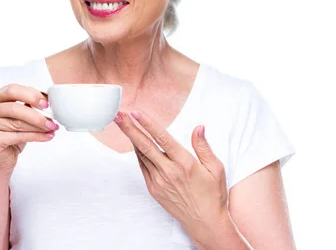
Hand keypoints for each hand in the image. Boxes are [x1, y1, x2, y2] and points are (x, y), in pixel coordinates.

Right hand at [0, 84, 59, 176]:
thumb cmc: (9, 133)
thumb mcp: (18, 115)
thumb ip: (28, 104)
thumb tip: (48, 100)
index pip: (12, 90)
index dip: (31, 95)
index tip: (46, 103)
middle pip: (14, 108)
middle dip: (36, 114)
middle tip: (52, 119)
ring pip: (17, 123)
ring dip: (39, 126)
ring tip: (52, 128)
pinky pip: (18, 136)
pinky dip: (36, 136)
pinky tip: (47, 136)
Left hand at [114, 110, 228, 242]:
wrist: (205, 222)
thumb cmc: (212, 194)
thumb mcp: (216, 168)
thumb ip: (203, 147)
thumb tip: (198, 127)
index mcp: (185, 163)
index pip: (162, 138)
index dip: (148, 124)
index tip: (136, 113)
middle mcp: (169, 171)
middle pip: (145, 145)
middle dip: (130, 129)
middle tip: (118, 115)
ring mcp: (159, 181)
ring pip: (141, 156)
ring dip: (132, 139)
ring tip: (123, 124)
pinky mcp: (154, 189)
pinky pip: (143, 167)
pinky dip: (138, 154)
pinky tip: (135, 143)